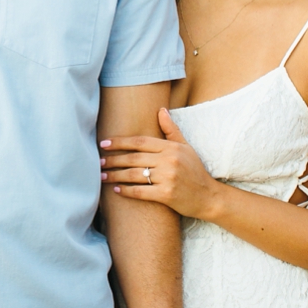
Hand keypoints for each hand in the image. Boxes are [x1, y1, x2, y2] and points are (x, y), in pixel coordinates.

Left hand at [101, 108, 218, 218]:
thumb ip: (171, 130)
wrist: (208, 197)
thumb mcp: (186, 147)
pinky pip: (140, 191)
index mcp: (171, 148)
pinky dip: (126, 191)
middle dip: (113, 160)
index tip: (104, 144)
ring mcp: (168, 178)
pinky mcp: (166, 195)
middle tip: (98, 162)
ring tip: (102, 176)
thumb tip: (161, 110)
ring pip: (134, 175)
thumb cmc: (195, 171)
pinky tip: (116, 190)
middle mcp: (169, 161)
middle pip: (133, 158)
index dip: (120, 142)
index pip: (140, 142)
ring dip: (115, 176)